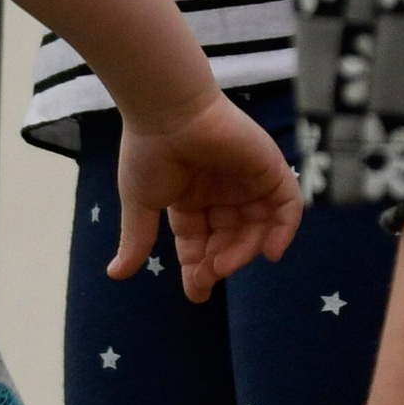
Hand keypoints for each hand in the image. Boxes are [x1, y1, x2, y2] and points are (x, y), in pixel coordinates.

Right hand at [114, 93, 302, 298]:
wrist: (168, 110)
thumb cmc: (148, 152)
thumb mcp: (140, 203)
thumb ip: (136, 239)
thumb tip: (115, 275)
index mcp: (191, 201)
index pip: (201, 243)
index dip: (199, 269)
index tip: (197, 294)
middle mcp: (222, 194)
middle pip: (230, 240)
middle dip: (221, 262)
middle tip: (208, 276)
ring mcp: (248, 182)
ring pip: (258, 228)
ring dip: (245, 251)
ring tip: (225, 264)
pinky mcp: (269, 169)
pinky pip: (288, 206)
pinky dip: (285, 230)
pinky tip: (270, 252)